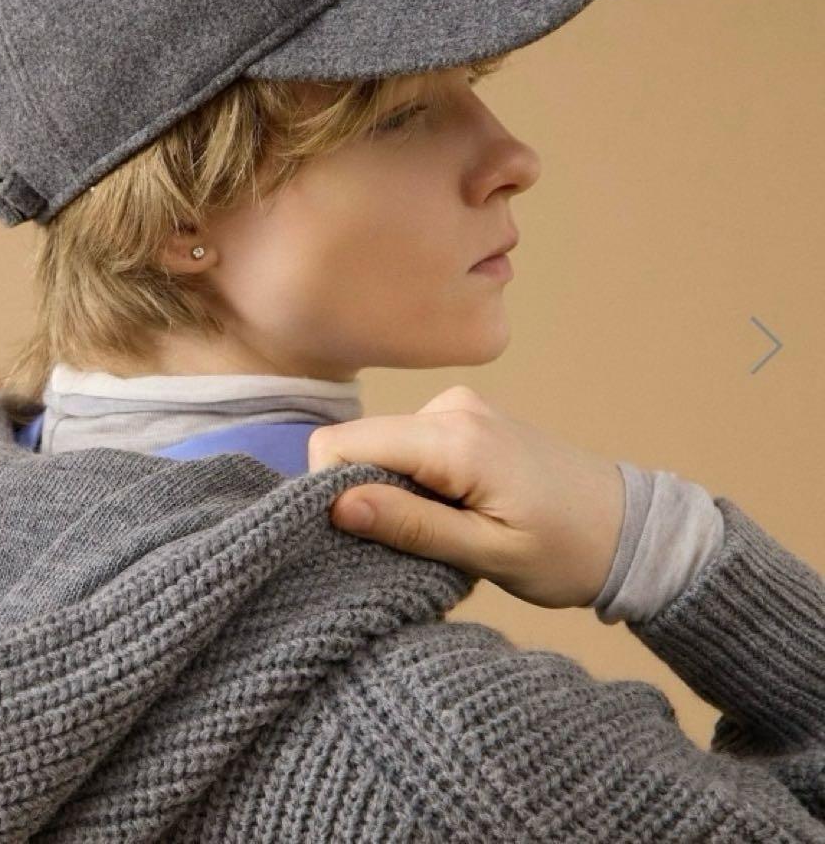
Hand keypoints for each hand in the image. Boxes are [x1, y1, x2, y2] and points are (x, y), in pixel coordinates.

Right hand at [308, 385, 625, 609]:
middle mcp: (450, 407)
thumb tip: (335, 505)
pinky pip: (409, 443)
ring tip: (441, 530)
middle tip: (404, 544)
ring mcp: (459, 406)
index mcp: (453, 438)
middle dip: (363, 494)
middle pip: (360, 443)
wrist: (631, 531)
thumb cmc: (567, 552)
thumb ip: (410, 525)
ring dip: (391, 490)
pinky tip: (451, 510)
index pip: (342, 444)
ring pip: (382, 446)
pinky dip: (412, 479)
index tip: (354, 538)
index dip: (329, 491)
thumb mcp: (487, 553)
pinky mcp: (465, 416)